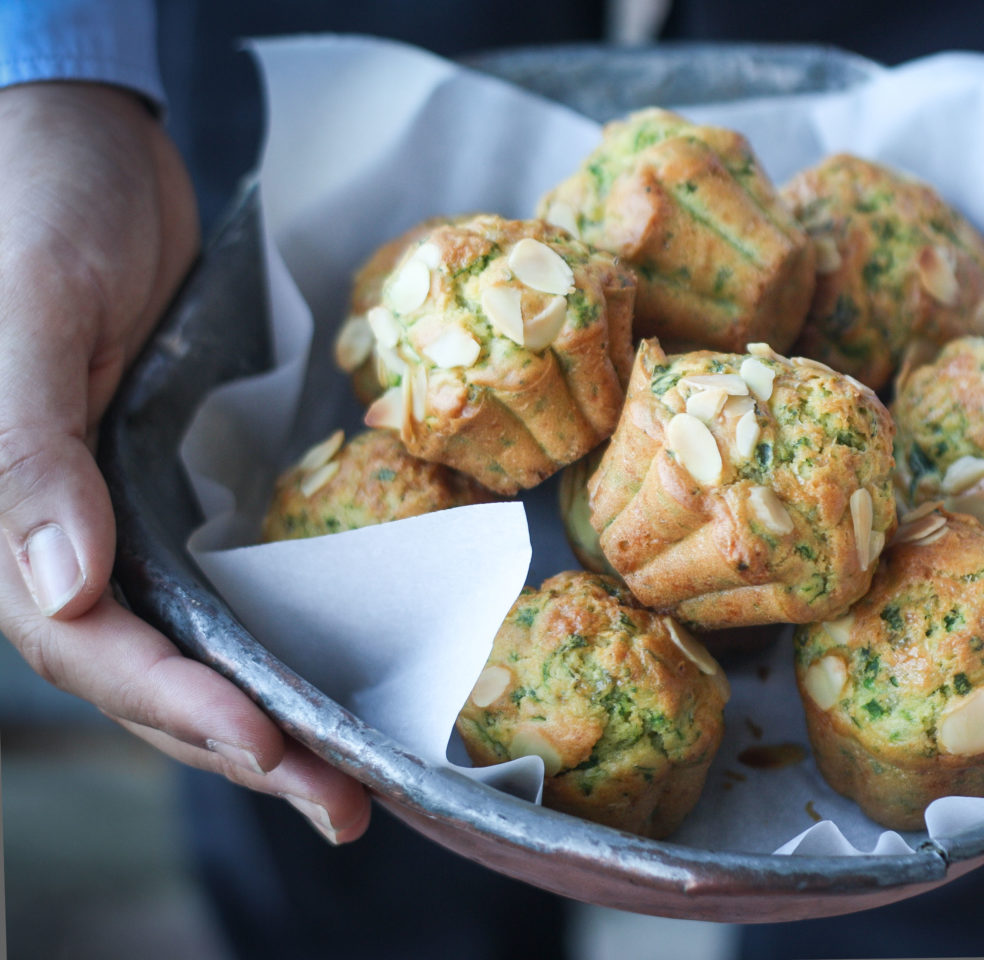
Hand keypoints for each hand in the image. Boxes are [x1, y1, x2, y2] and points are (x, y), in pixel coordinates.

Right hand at [0, 83, 369, 842]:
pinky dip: (264, 644)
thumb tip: (64, 581)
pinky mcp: (163, 495)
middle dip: (239, 744)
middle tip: (340, 806)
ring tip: (349, 778)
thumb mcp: (26, 314)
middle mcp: (53, 541)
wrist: (86, 151)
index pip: (88, 643)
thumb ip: (28, 449)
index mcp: (1, 519)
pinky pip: (212, 591)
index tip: (270, 745)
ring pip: (183, 648)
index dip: (175, 704)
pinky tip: (324, 677)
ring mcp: (111, 523)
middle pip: (145, 674)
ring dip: (261, 716)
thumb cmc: (40, 211)